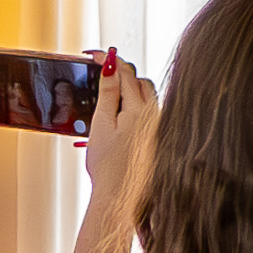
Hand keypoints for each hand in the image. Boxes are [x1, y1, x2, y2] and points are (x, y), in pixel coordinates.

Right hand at [84, 60, 159, 194]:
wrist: (120, 197)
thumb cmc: (108, 167)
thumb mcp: (101, 126)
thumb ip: (107, 94)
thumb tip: (109, 65)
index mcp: (140, 109)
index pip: (125, 72)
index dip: (109, 60)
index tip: (93, 55)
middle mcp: (155, 114)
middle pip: (139, 81)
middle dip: (120, 74)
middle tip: (98, 75)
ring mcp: (158, 126)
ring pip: (145, 96)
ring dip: (128, 90)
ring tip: (107, 98)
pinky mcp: (158, 137)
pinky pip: (148, 112)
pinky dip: (133, 107)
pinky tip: (119, 119)